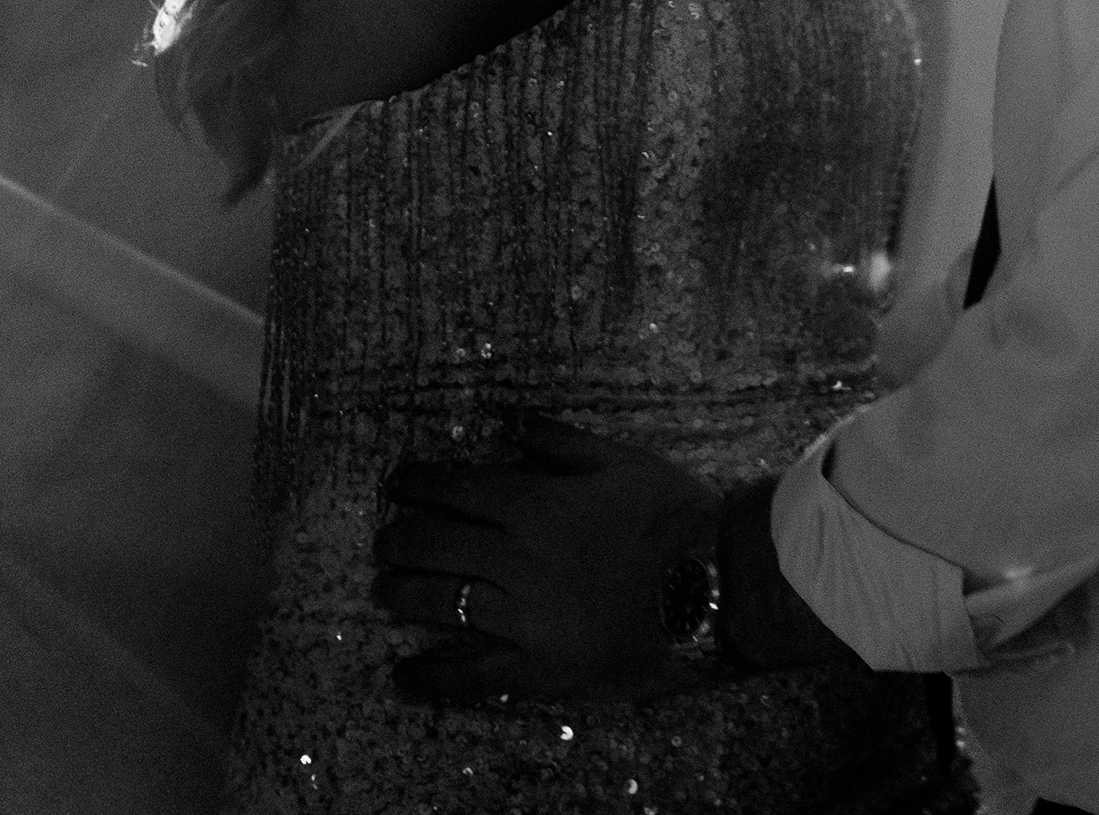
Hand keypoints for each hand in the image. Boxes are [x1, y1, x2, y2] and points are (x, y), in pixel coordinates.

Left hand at [373, 417, 719, 705]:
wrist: (714, 589)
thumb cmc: (674, 519)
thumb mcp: (623, 462)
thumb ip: (561, 442)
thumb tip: (510, 422)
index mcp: (533, 505)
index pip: (457, 487)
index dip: (418, 483)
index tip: (396, 483)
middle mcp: (515, 559)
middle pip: (436, 544)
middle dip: (400, 540)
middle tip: (386, 541)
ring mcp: (522, 617)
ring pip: (442, 603)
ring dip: (404, 595)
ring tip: (385, 593)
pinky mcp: (537, 667)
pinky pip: (472, 674)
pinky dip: (433, 676)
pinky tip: (404, 676)